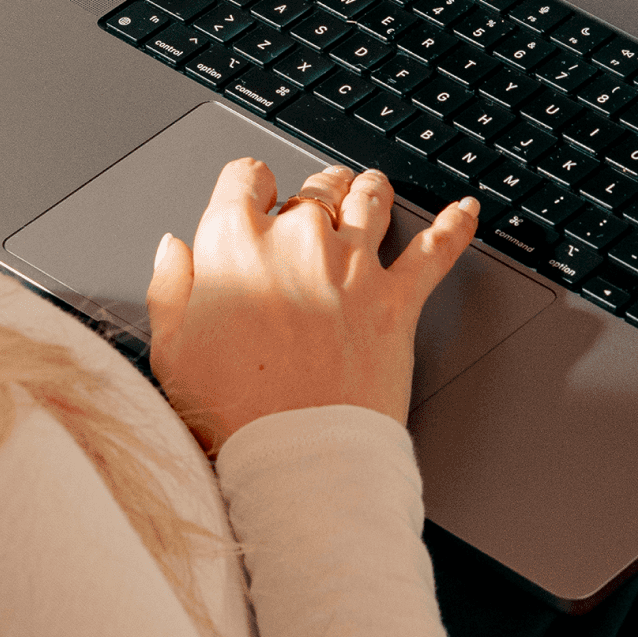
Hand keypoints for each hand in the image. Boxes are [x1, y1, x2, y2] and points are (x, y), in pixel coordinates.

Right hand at [147, 158, 478, 454]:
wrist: (295, 458)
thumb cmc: (231, 413)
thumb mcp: (171, 350)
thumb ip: (171, 287)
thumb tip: (175, 246)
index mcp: (237, 246)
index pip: (244, 178)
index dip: (248, 185)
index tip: (254, 194)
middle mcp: (300, 242)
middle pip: (311, 188)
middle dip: (310, 194)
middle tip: (311, 208)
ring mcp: (354, 266)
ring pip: (369, 198)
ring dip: (367, 191)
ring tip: (368, 191)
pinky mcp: (398, 298)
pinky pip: (436, 249)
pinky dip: (455, 224)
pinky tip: (465, 211)